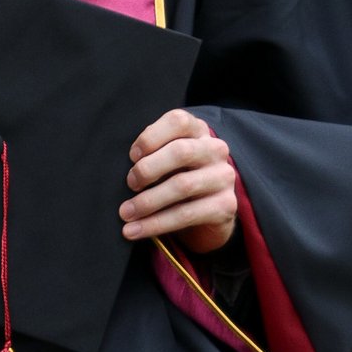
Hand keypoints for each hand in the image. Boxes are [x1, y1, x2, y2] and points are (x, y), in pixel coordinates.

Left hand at [122, 109, 238, 256]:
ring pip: (182, 185)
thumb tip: (127, 166)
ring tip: (126, 213)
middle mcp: (215, 150)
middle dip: (148, 169)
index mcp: (198, 131)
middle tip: (129, 184)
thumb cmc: (177, 177)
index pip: (178, 121)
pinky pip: (186, 215)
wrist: (207, 212)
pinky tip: (136, 230)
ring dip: (148, 201)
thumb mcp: (166, 160)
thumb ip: (152, 154)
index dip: (151, 137)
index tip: (131, 156)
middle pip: (181, 152)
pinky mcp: (225, 205)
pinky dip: (156, 224)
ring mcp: (224, 177)